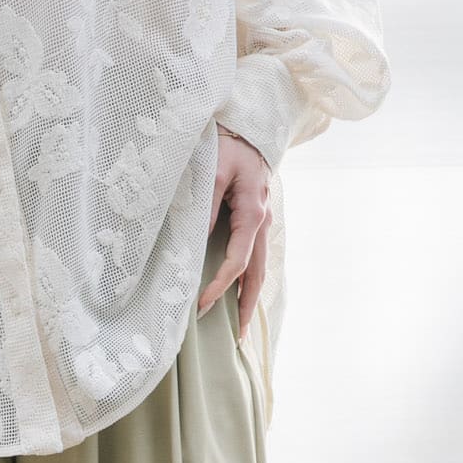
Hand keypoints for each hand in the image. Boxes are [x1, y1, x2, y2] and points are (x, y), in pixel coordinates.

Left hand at [198, 125, 271, 340]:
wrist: (247, 124)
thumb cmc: (228, 143)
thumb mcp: (212, 169)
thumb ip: (206, 205)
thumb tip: (199, 239)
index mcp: (253, 213)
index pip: (237, 262)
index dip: (220, 287)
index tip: (201, 306)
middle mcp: (263, 222)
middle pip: (257, 274)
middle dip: (246, 306)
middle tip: (239, 338)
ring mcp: (263, 221)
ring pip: (260, 268)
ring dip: (250, 297)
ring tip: (241, 326)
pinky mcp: (256, 219)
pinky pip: (255, 256)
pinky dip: (248, 279)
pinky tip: (239, 294)